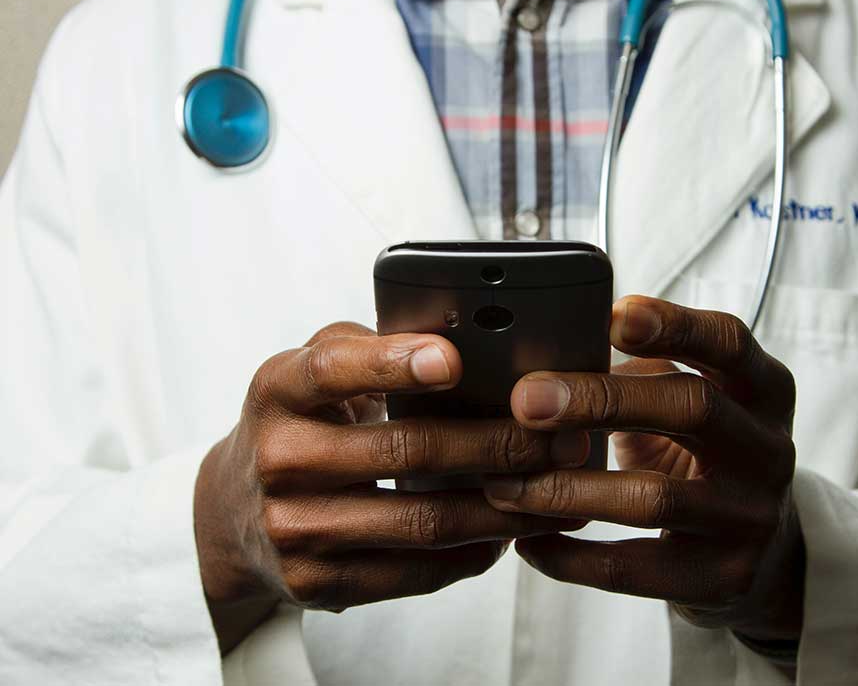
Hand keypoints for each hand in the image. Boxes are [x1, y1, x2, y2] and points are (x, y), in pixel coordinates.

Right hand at [194, 323, 586, 652]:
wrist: (231, 512)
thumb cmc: (296, 424)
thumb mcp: (309, 371)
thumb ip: (369, 348)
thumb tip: (462, 339)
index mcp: (278, 391)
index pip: (333, 370)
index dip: (393, 363)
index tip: (454, 359)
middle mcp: (280, 460)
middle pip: (404, 452)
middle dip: (496, 444)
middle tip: (560, 437)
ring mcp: (296, 529)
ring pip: (422, 522)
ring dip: (503, 507)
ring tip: (557, 489)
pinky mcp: (317, 583)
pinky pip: (414, 572)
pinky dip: (473, 552)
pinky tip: (510, 531)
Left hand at [482, 297, 803, 641]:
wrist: (763, 553)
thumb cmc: (702, 454)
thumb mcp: (692, 402)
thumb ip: (641, 372)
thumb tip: (546, 352)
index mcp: (762, 389)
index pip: (728, 342)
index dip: (674, 324)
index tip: (612, 316)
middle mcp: (769, 449)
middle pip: (693, 407)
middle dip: (601, 399)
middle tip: (526, 400)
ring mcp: (751, 517)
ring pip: (654, 497)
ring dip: (566, 488)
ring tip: (504, 483)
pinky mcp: (724, 578)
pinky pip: (634, 569)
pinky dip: (571, 557)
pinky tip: (528, 541)